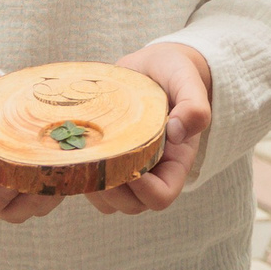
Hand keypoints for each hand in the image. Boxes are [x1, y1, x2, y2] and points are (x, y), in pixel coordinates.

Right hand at [0, 66, 63, 224]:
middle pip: (11, 211)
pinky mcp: (27, 161)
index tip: (14, 174)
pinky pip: (46, 182)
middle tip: (47, 174)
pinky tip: (66, 155)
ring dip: (50, 192)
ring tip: (61, 167)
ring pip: (33, 203)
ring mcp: (7, 174)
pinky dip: (58, 176)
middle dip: (31, 200)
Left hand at [88, 42, 213, 215]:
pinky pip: (90, 182)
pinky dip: (81, 172)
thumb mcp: (188, 82)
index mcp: (175, 161)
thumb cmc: (174, 73)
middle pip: (132, 204)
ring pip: (108, 200)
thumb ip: (194, 105)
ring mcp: (127, 166)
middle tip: (98, 160)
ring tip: (86, 154)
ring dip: (93, 186)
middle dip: (113, 190)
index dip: (145, 190)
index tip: (129, 161)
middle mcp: (151, 170)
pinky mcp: (106, 156)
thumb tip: (177, 132)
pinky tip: (76, 147)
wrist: (153, 65)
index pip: (162, 196)